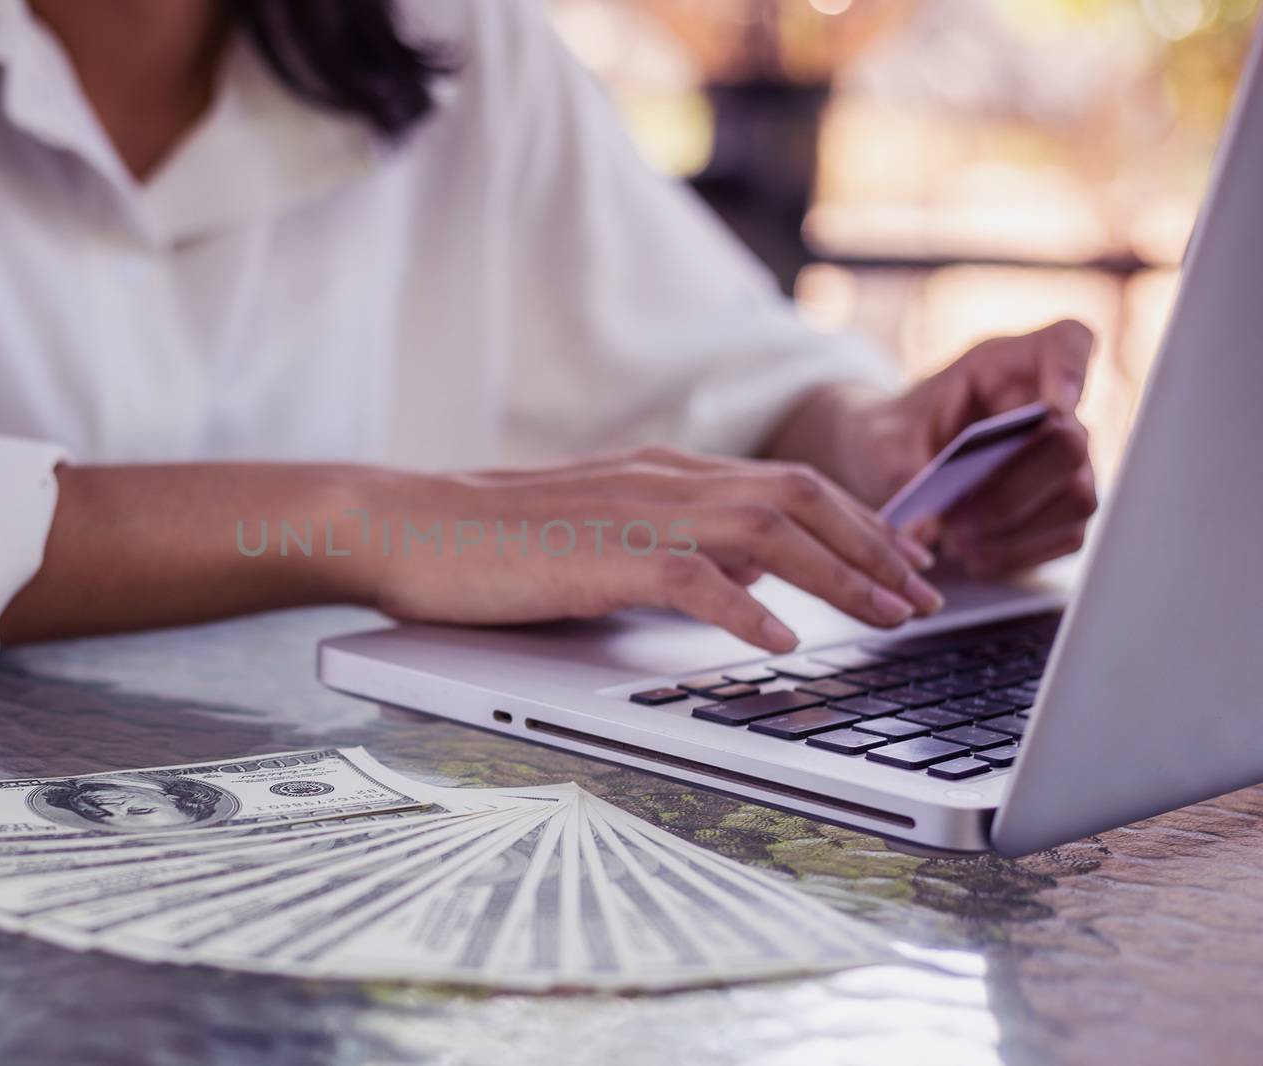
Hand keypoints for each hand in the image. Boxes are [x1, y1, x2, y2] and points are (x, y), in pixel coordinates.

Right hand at [347, 450, 943, 653]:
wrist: (407, 522)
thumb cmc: (490, 537)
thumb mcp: (598, 531)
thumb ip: (670, 544)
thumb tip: (740, 583)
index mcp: (662, 471)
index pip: (785, 484)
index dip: (857, 523)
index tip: (901, 562)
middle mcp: (661, 479)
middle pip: (798, 498)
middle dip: (874, 545)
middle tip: (924, 592)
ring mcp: (631, 512)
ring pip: (765, 531)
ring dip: (839, 576)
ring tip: (890, 616)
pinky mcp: (597, 556)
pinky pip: (692, 578)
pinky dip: (746, 610)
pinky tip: (781, 644)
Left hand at [849, 319, 1097, 575]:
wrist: (888, 456)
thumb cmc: (891, 432)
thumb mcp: (880, 437)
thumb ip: (902, 468)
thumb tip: (927, 526)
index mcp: (1005, 365)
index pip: (1069, 342)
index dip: (1074, 371)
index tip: (1053, 408)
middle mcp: (1047, 405)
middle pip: (1072, 443)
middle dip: (1013, 491)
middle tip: (956, 523)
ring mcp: (1061, 455)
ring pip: (1077, 494)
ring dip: (1017, 529)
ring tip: (959, 545)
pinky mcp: (1060, 500)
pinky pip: (1069, 532)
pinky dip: (1023, 552)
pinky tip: (979, 558)